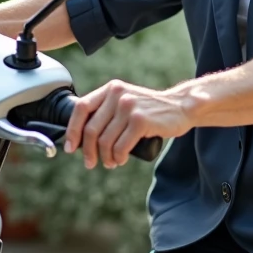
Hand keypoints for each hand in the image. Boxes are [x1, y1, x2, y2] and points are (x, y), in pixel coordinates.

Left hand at [64, 80, 192, 168]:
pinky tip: (120, 160)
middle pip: (91, 129)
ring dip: (105, 157)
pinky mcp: (140, 121)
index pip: (81, 108)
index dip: (73, 130)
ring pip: (105, 141)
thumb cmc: (150, 110)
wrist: (181, 107)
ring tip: (110, 162)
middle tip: (91, 163)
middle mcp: (117, 95)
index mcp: (110, 89)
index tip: (71, 147)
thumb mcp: (126, 101)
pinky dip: (118, 158)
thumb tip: (80, 135)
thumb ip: (107, 110)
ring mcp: (129, 107)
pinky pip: (120, 147)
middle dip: (88, 151)